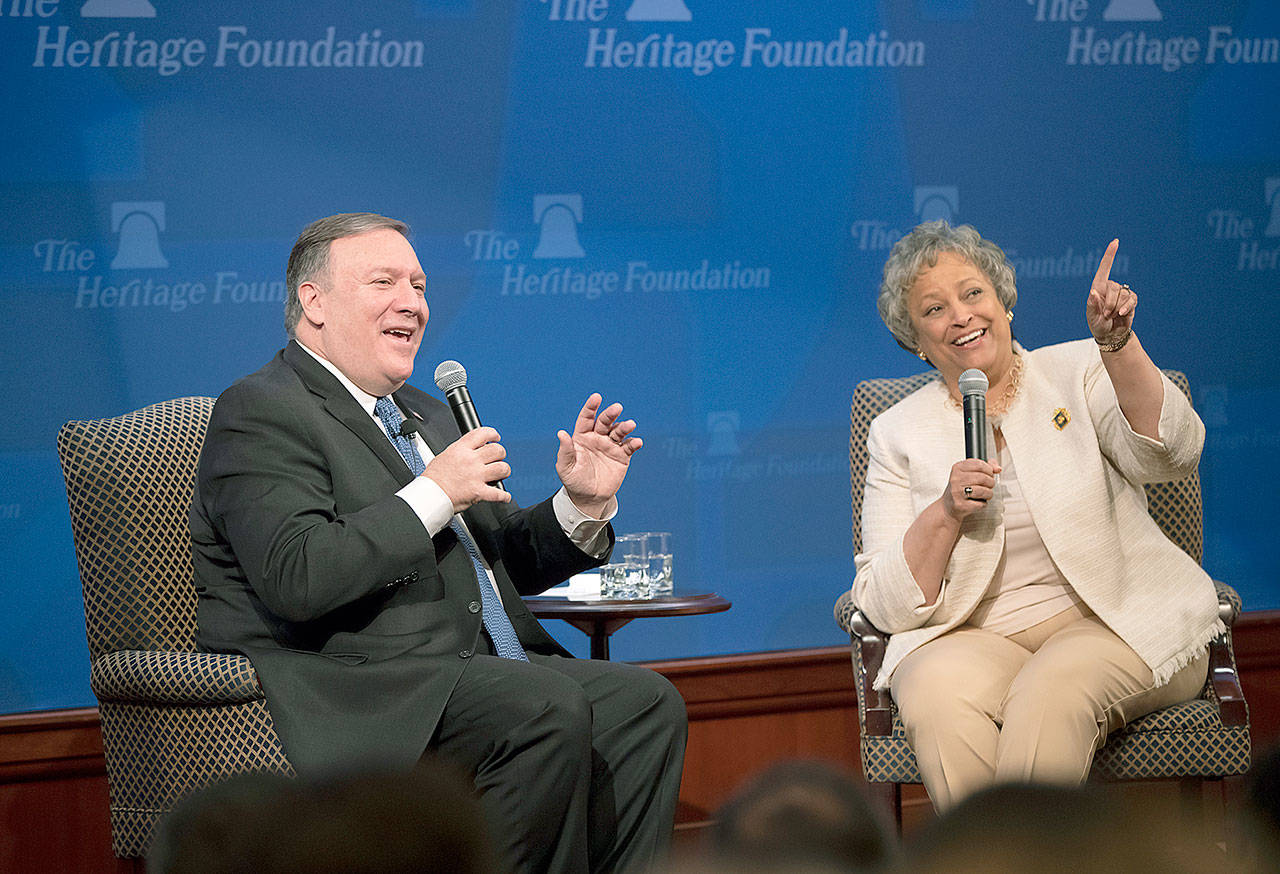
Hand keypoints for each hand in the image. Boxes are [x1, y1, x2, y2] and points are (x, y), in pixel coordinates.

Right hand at [422, 427, 511, 512]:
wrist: (429, 495)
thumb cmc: (433, 479)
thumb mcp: (444, 455)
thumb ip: (460, 451)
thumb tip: (469, 450)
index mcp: (461, 449)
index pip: (482, 433)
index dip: (493, 434)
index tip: (496, 437)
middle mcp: (470, 460)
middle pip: (497, 450)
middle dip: (500, 453)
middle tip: (498, 458)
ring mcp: (476, 476)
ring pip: (502, 468)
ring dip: (504, 471)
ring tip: (501, 473)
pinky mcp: (479, 492)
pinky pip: (498, 493)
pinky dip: (504, 496)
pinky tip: (505, 496)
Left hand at [555, 393, 640, 517]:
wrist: (588, 498)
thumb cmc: (574, 480)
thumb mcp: (565, 467)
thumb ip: (565, 451)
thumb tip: (561, 433)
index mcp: (582, 436)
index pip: (587, 418)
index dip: (591, 407)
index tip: (597, 397)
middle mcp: (597, 438)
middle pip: (605, 421)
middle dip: (611, 414)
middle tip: (617, 408)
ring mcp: (610, 446)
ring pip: (619, 431)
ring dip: (625, 427)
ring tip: (630, 425)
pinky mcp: (622, 456)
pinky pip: (629, 447)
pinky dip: (634, 443)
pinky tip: (637, 442)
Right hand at [940, 458, 1001, 521]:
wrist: (948, 506)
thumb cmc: (961, 488)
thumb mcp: (969, 473)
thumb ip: (985, 467)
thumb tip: (997, 468)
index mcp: (957, 468)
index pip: (980, 465)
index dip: (989, 470)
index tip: (989, 474)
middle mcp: (956, 479)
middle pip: (983, 478)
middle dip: (991, 483)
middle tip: (989, 486)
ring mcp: (957, 492)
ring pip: (983, 491)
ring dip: (989, 494)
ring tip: (985, 494)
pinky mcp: (960, 504)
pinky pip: (981, 503)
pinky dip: (983, 504)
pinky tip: (978, 502)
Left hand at [1086, 238, 1136, 345]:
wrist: (1111, 334)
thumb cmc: (1098, 324)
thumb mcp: (1092, 317)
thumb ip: (1092, 305)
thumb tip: (1093, 293)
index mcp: (1098, 288)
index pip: (1104, 269)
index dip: (1110, 255)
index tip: (1116, 242)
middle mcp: (1110, 287)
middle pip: (1114, 288)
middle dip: (1109, 304)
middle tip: (1106, 315)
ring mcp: (1122, 293)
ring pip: (1123, 295)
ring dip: (1117, 308)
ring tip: (1112, 316)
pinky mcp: (1131, 299)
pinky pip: (1132, 300)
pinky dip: (1127, 308)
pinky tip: (1122, 314)